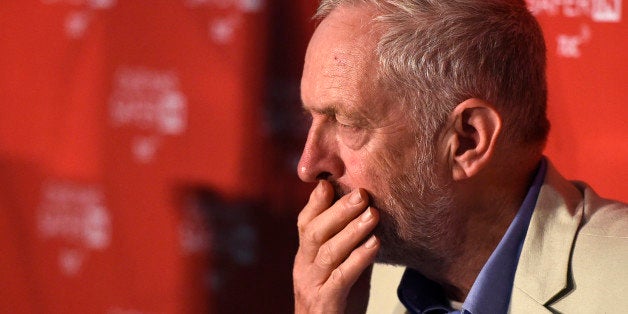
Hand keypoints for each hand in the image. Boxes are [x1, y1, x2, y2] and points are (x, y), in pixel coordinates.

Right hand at [293, 180, 379, 313]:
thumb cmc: (336, 301)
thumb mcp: (341, 266)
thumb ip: (350, 243)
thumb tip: (370, 212)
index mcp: (305, 255)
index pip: (306, 221)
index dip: (317, 201)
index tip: (331, 180)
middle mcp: (303, 267)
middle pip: (315, 231)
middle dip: (339, 210)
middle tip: (362, 193)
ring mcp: (312, 285)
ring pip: (327, 252)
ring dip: (351, 231)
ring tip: (373, 215)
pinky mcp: (325, 304)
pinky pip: (340, 279)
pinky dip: (357, 260)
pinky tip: (374, 245)